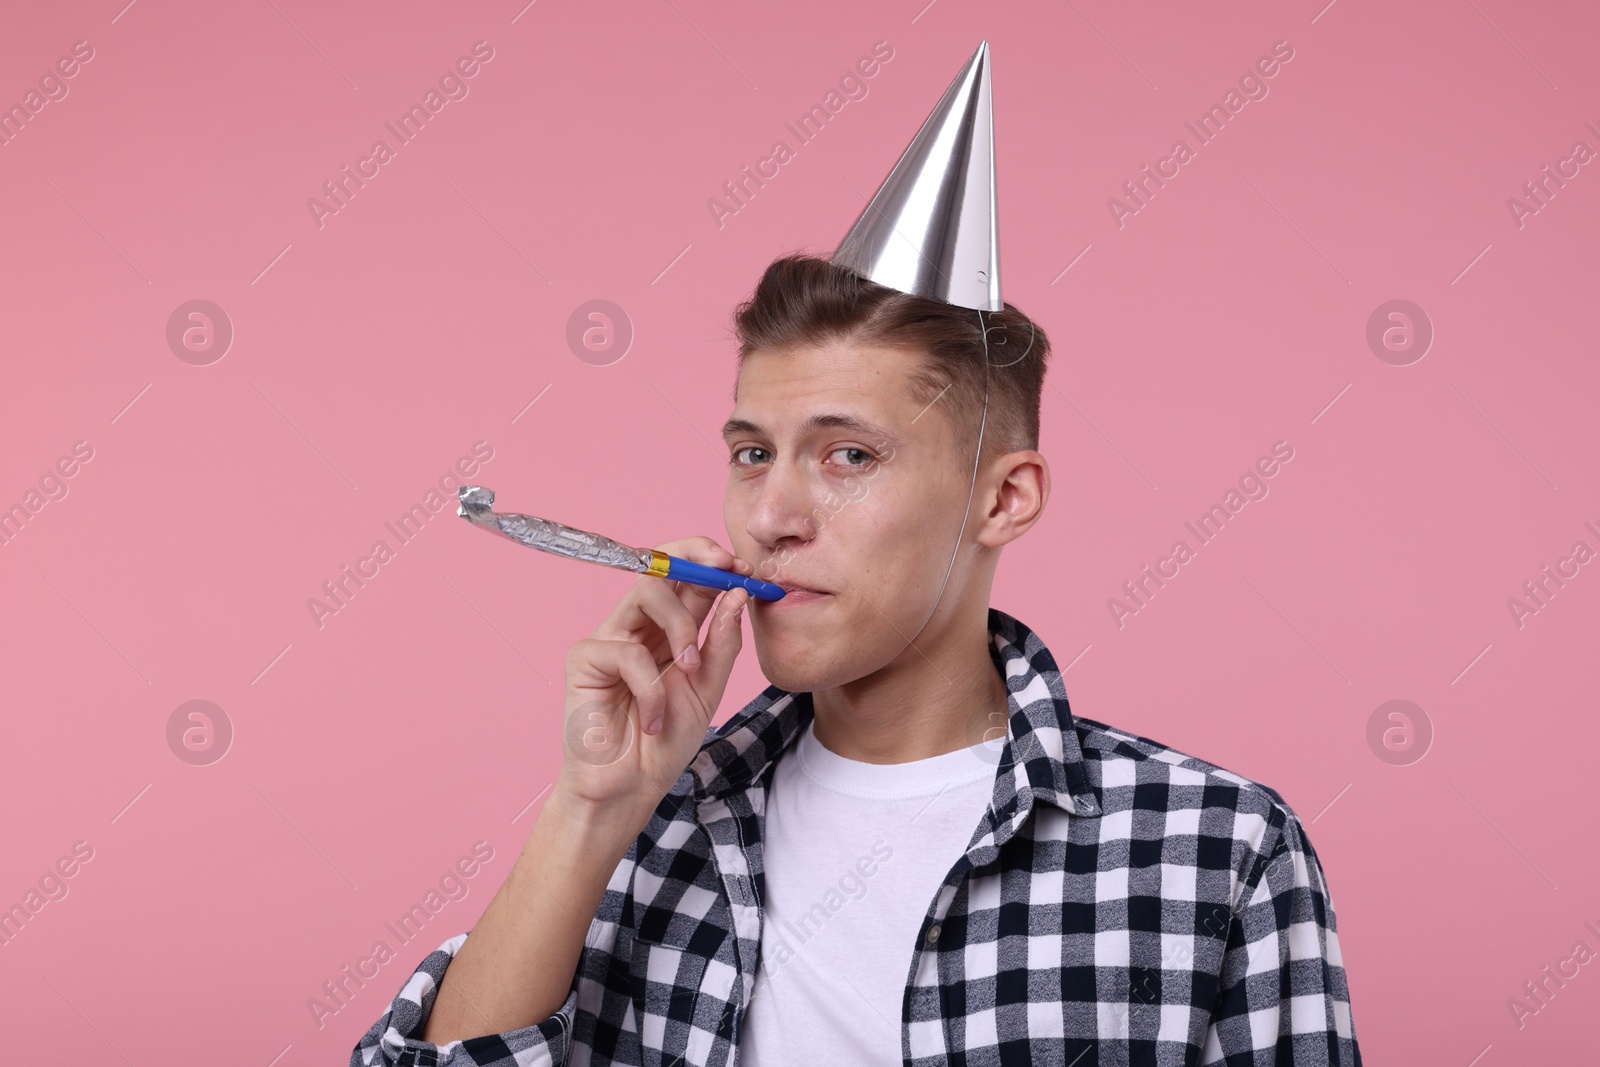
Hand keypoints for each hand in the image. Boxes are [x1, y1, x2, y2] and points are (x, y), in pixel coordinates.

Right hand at [554, 537, 751, 818]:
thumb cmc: (663, 743)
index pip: (686, 577)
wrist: (629, 790)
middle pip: (659, 566)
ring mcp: (610, 639)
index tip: (743, 566)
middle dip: (698, 561)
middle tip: (728, 570)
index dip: (712, 562)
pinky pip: (627, 652)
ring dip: (680, 626)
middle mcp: (637, 626)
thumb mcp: (707, 690)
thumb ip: (721, 644)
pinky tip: (652, 719)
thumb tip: (736, 594)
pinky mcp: (584, 659)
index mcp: (668, 631)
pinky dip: (650, 688)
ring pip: (646, 593)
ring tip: (689, 669)